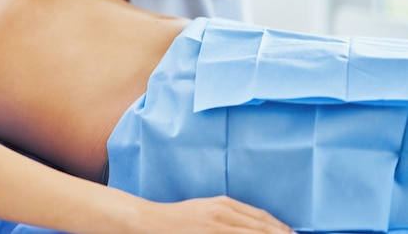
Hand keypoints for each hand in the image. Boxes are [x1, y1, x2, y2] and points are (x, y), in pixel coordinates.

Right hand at [142, 196, 292, 233]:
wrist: (152, 221)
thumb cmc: (179, 217)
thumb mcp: (207, 209)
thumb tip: (255, 226)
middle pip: (261, 228)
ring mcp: (216, 228)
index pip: (261, 217)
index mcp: (224, 204)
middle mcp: (223, 214)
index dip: (279, 228)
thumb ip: (230, 215)